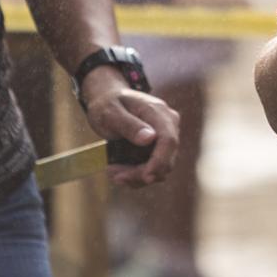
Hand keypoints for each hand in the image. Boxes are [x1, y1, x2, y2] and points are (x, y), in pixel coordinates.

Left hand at [79, 66, 179, 188]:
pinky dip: (137, 174)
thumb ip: (129, 124)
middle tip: (115, 176)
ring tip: (113, 172)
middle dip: (142, 173)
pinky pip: (153, 167)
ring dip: (137, 176)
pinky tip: (119, 171)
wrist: (107, 99)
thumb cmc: (107, 103)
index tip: (145, 177)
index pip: (169, 140)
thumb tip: (150, 138)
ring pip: (160, 168)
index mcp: (159, 112)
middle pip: (166, 159)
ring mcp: (165, 136)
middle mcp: (168, 124)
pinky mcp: (158, 146)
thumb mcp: (111, 112)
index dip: (160, 161)